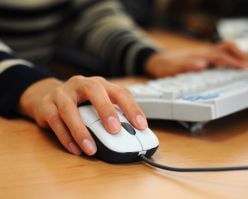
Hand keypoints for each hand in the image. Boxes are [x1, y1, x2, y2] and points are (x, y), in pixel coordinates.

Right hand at [18, 76, 147, 155]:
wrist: (48, 97)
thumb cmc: (80, 103)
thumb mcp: (98, 105)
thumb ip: (113, 115)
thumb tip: (131, 134)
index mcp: (99, 84)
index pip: (119, 92)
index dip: (132, 108)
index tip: (141, 126)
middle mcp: (81, 84)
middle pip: (95, 90)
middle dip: (106, 110)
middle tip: (115, 130)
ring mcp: (62, 93)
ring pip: (70, 109)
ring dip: (81, 131)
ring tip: (91, 149)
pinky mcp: (46, 105)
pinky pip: (55, 121)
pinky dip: (66, 137)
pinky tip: (75, 149)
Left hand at [145, 42, 247, 77]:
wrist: (156, 61)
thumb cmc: (164, 65)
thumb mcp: (172, 68)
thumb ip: (187, 65)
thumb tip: (203, 64)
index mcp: (199, 55)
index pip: (221, 56)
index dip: (234, 61)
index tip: (245, 67)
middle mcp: (202, 52)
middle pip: (225, 48)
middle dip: (239, 55)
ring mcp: (202, 53)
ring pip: (223, 50)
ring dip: (235, 55)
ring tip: (244, 64)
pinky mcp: (200, 57)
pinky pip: (218, 54)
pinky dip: (227, 57)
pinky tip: (229, 64)